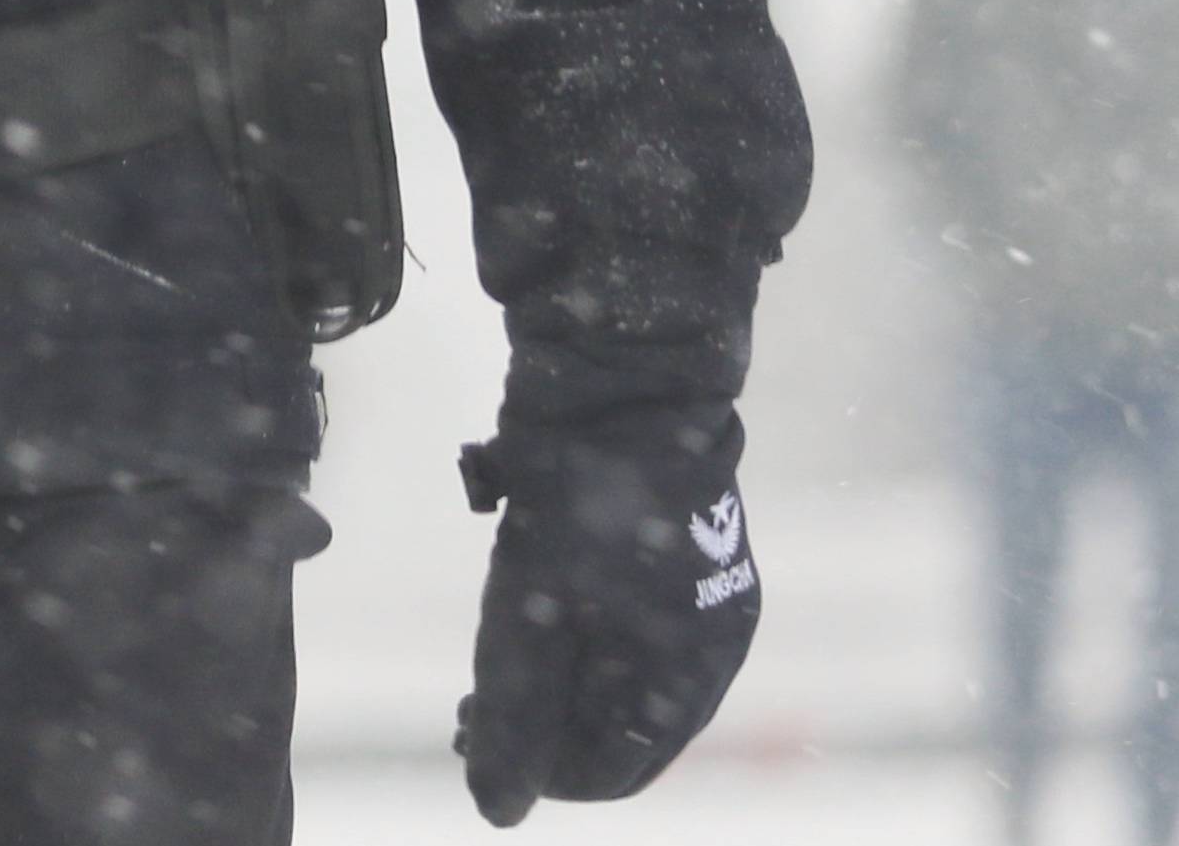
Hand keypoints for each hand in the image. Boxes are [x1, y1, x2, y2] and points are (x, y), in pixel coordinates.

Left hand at [455, 397, 755, 822]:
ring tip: (488, 669)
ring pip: (618, 671)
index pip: (612, 771)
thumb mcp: (530, 616)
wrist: (623, 375)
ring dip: (553, 679)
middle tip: (469, 712)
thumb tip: (498, 812)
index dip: (536, 772)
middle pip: (619, 726)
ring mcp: (698, 593)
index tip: (471, 745)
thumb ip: (515, 716)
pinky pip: (624, 619)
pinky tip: (525, 605)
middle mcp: (709, 645)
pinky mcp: (677, 549)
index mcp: (688, 675)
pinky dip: (575, 630)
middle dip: (540, 726)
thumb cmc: (581, 499)